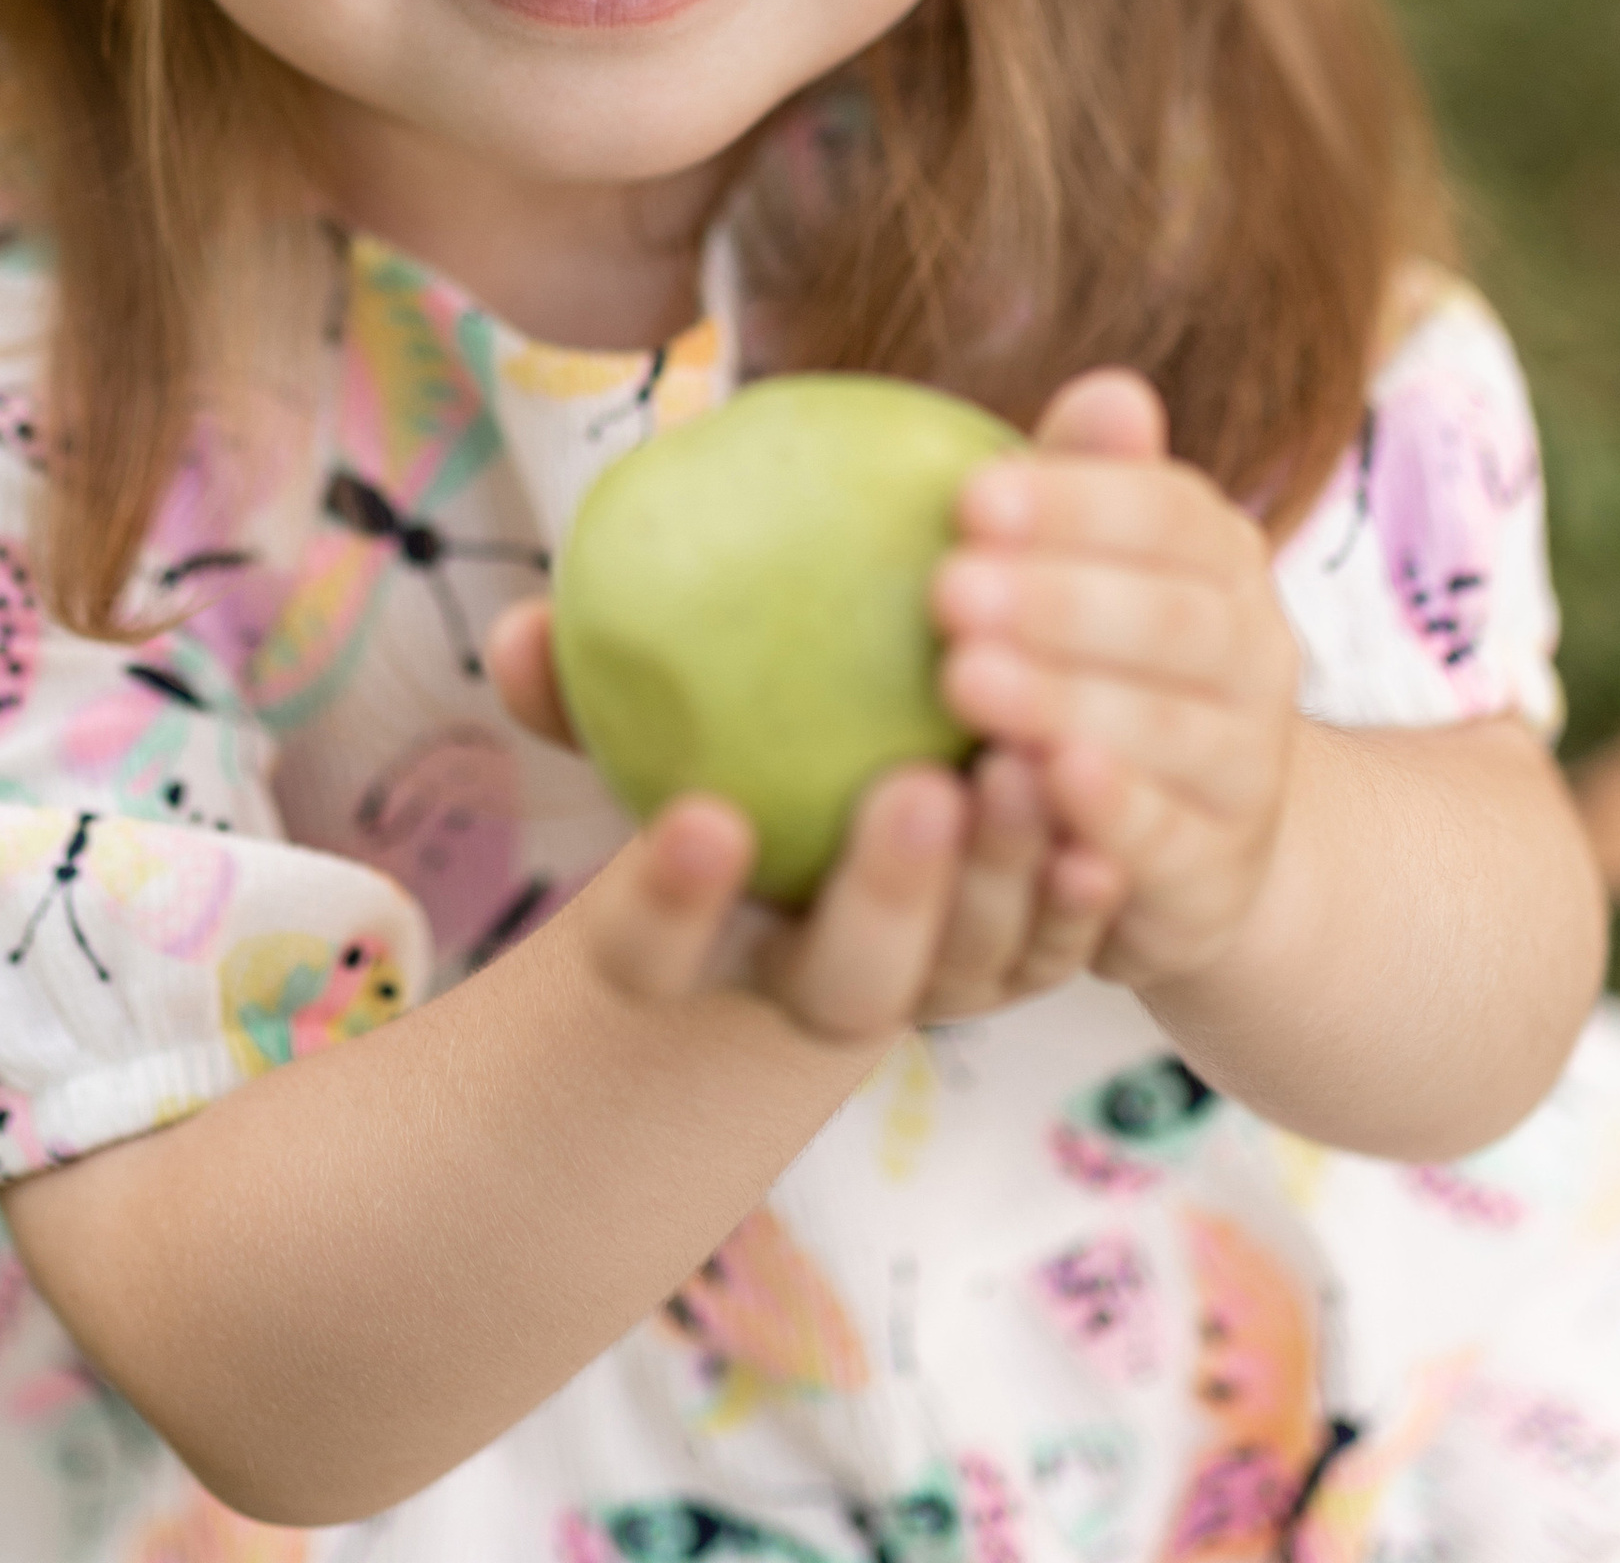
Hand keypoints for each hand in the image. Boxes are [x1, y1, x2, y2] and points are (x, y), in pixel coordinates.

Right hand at [485, 605, 1121, 1040]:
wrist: (811, 867)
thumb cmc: (705, 769)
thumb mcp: (643, 727)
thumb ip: (582, 681)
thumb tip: (519, 627)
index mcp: (693, 958)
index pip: (650, 958)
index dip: (670, 905)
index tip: (702, 819)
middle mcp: (811, 993)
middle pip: (845, 988)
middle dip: (884, 902)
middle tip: (919, 790)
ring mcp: (921, 991)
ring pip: (965, 972)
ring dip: (1002, 880)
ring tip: (1023, 766)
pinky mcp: (1014, 962)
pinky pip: (1054, 943)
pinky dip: (1077, 890)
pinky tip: (1100, 815)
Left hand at [930, 370, 1301, 990]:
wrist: (1196, 839)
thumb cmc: (1098, 662)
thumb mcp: (1088, 569)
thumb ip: (1088, 484)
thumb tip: (1109, 387)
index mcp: (1218, 557)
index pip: (1167, 512)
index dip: (1075, 503)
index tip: (970, 497)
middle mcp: (1255, 653)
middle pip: (1169, 619)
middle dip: (1057, 599)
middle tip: (946, 590)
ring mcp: (1245, 766)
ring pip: (1167, 729)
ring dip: (1064, 700)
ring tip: (962, 678)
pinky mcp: (1215, 868)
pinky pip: (1166, 838)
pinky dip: (1109, 811)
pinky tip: (1039, 780)